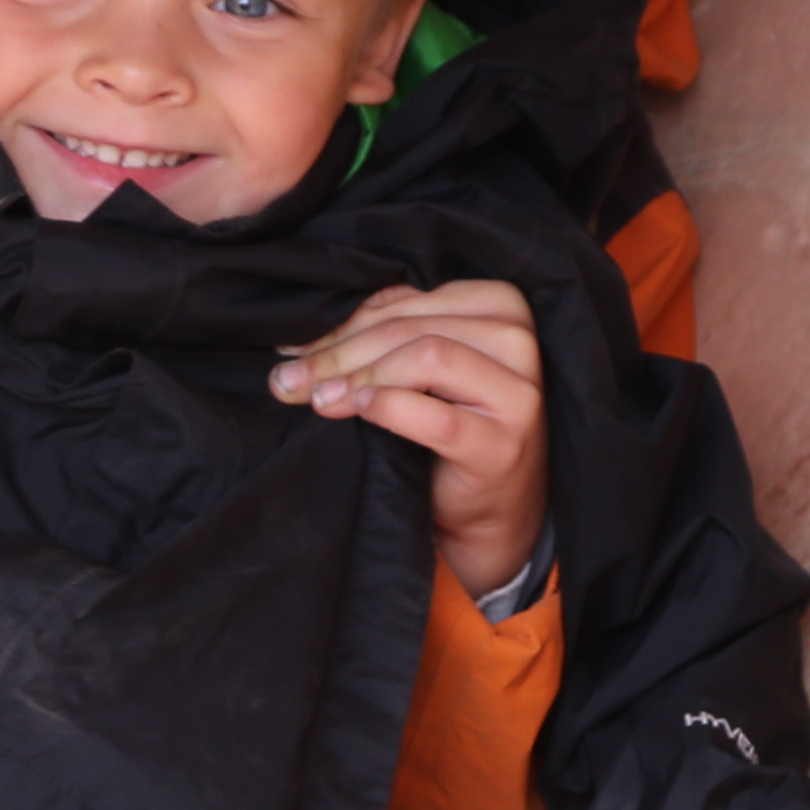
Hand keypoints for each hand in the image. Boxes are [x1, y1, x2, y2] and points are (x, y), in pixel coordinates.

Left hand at [274, 281, 545, 600]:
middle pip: (411, 329)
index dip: (346, 324)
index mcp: (502, 306)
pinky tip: (357, 410)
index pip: (409, 302)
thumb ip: (382, 336)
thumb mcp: (423, 365)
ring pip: (427, 358)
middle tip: (290, 378)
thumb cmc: (453, 424)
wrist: (490, 506)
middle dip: (341, 354)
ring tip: (320, 399)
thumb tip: (299, 341)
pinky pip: (435, 416)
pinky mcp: (503, 444)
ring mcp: (519, 395)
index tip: (296, 351)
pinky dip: (388, 407)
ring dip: (360, 378)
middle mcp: (519, 341)